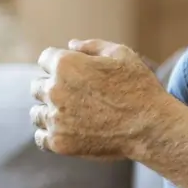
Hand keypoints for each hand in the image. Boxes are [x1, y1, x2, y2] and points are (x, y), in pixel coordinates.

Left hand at [30, 39, 165, 157]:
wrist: (150, 127)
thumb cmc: (139, 87)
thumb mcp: (122, 55)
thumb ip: (93, 46)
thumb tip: (71, 45)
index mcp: (66, 64)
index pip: (45, 59)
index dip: (60, 63)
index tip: (74, 73)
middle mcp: (55, 90)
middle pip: (37, 86)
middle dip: (53, 87)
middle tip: (77, 96)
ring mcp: (55, 118)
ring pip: (37, 113)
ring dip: (50, 112)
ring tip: (72, 116)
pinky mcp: (59, 142)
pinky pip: (41, 137)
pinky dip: (51, 135)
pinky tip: (68, 131)